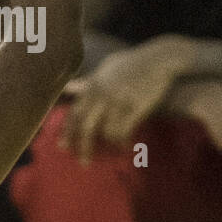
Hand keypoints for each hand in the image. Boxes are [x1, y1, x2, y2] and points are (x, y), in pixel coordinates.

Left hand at [61, 37, 194, 163]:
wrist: (159, 59)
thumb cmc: (133, 62)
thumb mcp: (107, 67)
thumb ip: (88, 81)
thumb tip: (70, 88)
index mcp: (94, 84)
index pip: (74, 112)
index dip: (68, 131)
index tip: (63, 146)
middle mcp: (103, 93)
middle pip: (86, 126)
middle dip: (82, 146)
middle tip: (83, 162)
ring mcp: (119, 100)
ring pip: (106, 132)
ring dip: (106, 148)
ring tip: (108, 157)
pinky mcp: (135, 107)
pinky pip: (124, 131)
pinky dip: (122, 143)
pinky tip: (124, 149)